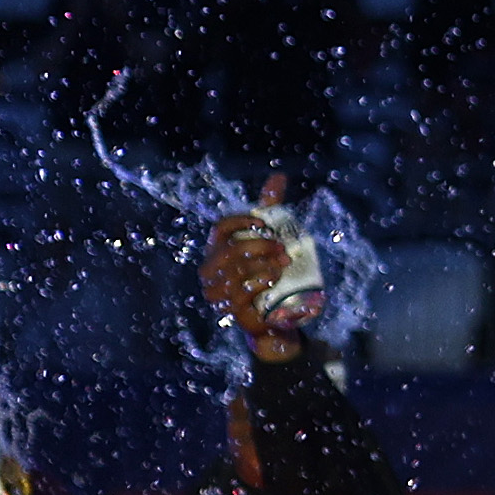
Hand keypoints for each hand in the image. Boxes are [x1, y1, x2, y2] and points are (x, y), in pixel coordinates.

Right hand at [200, 174, 300, 359]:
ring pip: (236, 271)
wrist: (273, 318)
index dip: (241, 222)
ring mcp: (218, 291)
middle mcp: (211, 269)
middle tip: (283, 249)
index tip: (265, 224)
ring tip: (283, 264)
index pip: (221, 228)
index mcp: (217, 249)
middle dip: (260, 246)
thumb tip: (279, 176)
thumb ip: (271, 209)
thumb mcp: (271, 240)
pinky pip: (241, 292)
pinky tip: (274, 279)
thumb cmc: (268, 272)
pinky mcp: (231, 310)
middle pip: (231, 250)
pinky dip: (260, 283)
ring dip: (263, 265)